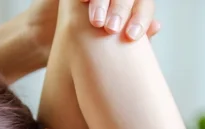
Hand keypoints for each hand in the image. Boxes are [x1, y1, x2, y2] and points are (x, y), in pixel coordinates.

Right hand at [27, 0, 159, 60]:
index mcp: (130, 4)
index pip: (143, 5)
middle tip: (112, 30)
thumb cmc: (87, 47)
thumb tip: (156, 26)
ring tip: (96, 21)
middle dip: (121, 10)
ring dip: (103, 1)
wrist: (48, 40)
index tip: (132, 36)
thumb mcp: (112, 47)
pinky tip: (83, 2)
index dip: (140, 18)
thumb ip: (136, 37)